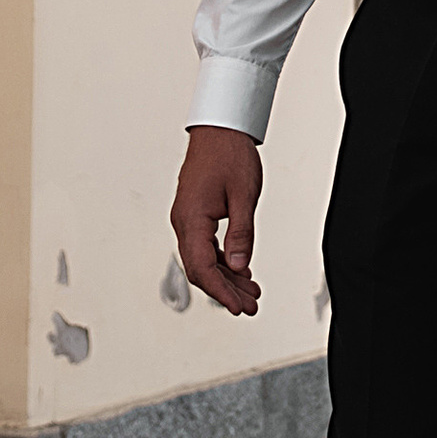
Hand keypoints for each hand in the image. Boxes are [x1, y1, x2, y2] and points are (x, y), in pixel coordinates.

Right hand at [172, 126, 263, 315]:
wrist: (219, 129)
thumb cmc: (230, 155)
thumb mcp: (244, 196)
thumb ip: (241, 234)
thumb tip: (239, 268)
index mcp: (191, 219)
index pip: (201, 267)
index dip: (220, 292)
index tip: (239, 308)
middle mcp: (184, 222)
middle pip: (201, 269)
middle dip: (226, 291)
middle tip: (252, 306)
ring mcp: (188, 219)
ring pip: (204, 260)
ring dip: (227, 278)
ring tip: (252, 293)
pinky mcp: (195, 215)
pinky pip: (206, 246)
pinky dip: (224, 261)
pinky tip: (242, 272)